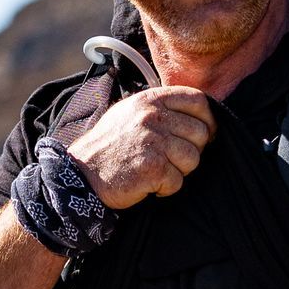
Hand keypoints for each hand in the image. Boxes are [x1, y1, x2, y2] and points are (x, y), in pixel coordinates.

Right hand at [63, 86, 216, 206]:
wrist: (81, 173)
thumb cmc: (107, 145)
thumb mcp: (130, 113)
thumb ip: (160, 108)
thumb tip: (196, 114)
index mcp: (150, 100)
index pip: (197, 100)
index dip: (207, 119)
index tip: (204, 133)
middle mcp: (153, 117)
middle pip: (200, 133)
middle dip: (192, 150)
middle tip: (170, 160)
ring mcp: (153, 142)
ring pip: (193, 159)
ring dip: (179, 171)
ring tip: (157, 171)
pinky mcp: (152, 168)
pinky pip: (177, 182)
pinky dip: (165, 189)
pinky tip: (147, 184)